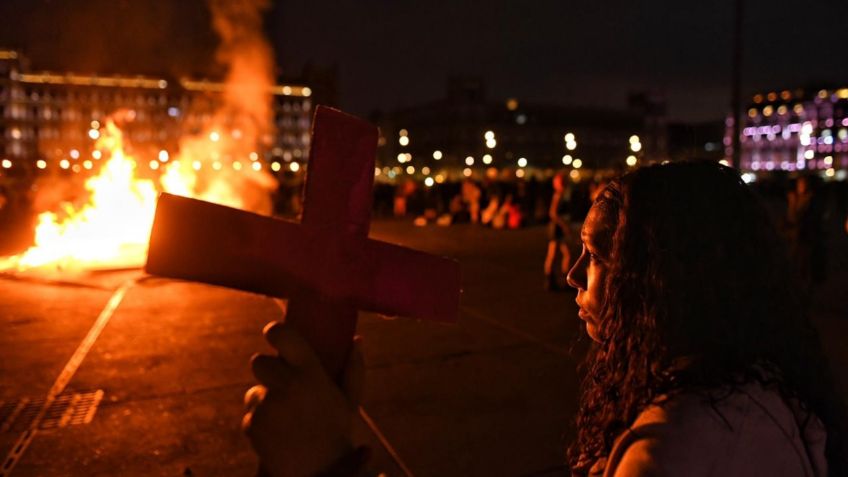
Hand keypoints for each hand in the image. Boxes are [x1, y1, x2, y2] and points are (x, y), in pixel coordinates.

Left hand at [243, 321, 364, 476]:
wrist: (320, 473)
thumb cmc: (337, 433)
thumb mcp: (350, 401)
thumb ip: (353, 368)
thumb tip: (357, 340)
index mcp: (310, 372)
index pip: (282, 334)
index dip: (274, 331)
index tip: (274, 334)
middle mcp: (287, 384)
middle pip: (258, 362)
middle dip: (267, 372)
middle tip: (282, 386)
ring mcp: (267, 405)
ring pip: (253, 392)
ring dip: (264, 401)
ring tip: (286, 420)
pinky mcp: (253, 424)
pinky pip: (250, 416)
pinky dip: (260, 424)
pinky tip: (279, 435)